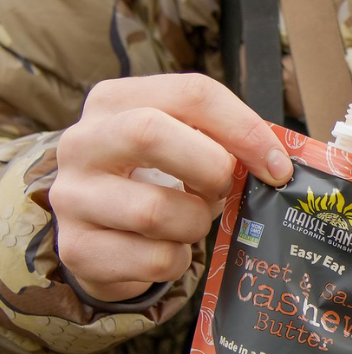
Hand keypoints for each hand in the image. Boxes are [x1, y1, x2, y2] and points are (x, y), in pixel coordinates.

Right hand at [51, 74, 292, 302]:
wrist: (101, 236)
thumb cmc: (156, 182)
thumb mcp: (182, 147)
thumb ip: (221, 142)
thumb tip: (277, 167)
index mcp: (115, 102)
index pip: (191, 93)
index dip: (244, 128)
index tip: (277, 165)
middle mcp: (82, 143)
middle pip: (151, 134)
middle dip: (210, 168)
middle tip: (227, 190)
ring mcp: (72, 198)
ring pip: (156, 210)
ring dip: (195, 223)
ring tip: (191, 222)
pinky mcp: (78, 250)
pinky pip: (156, 259)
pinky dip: (178, 260)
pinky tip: (169, 250)